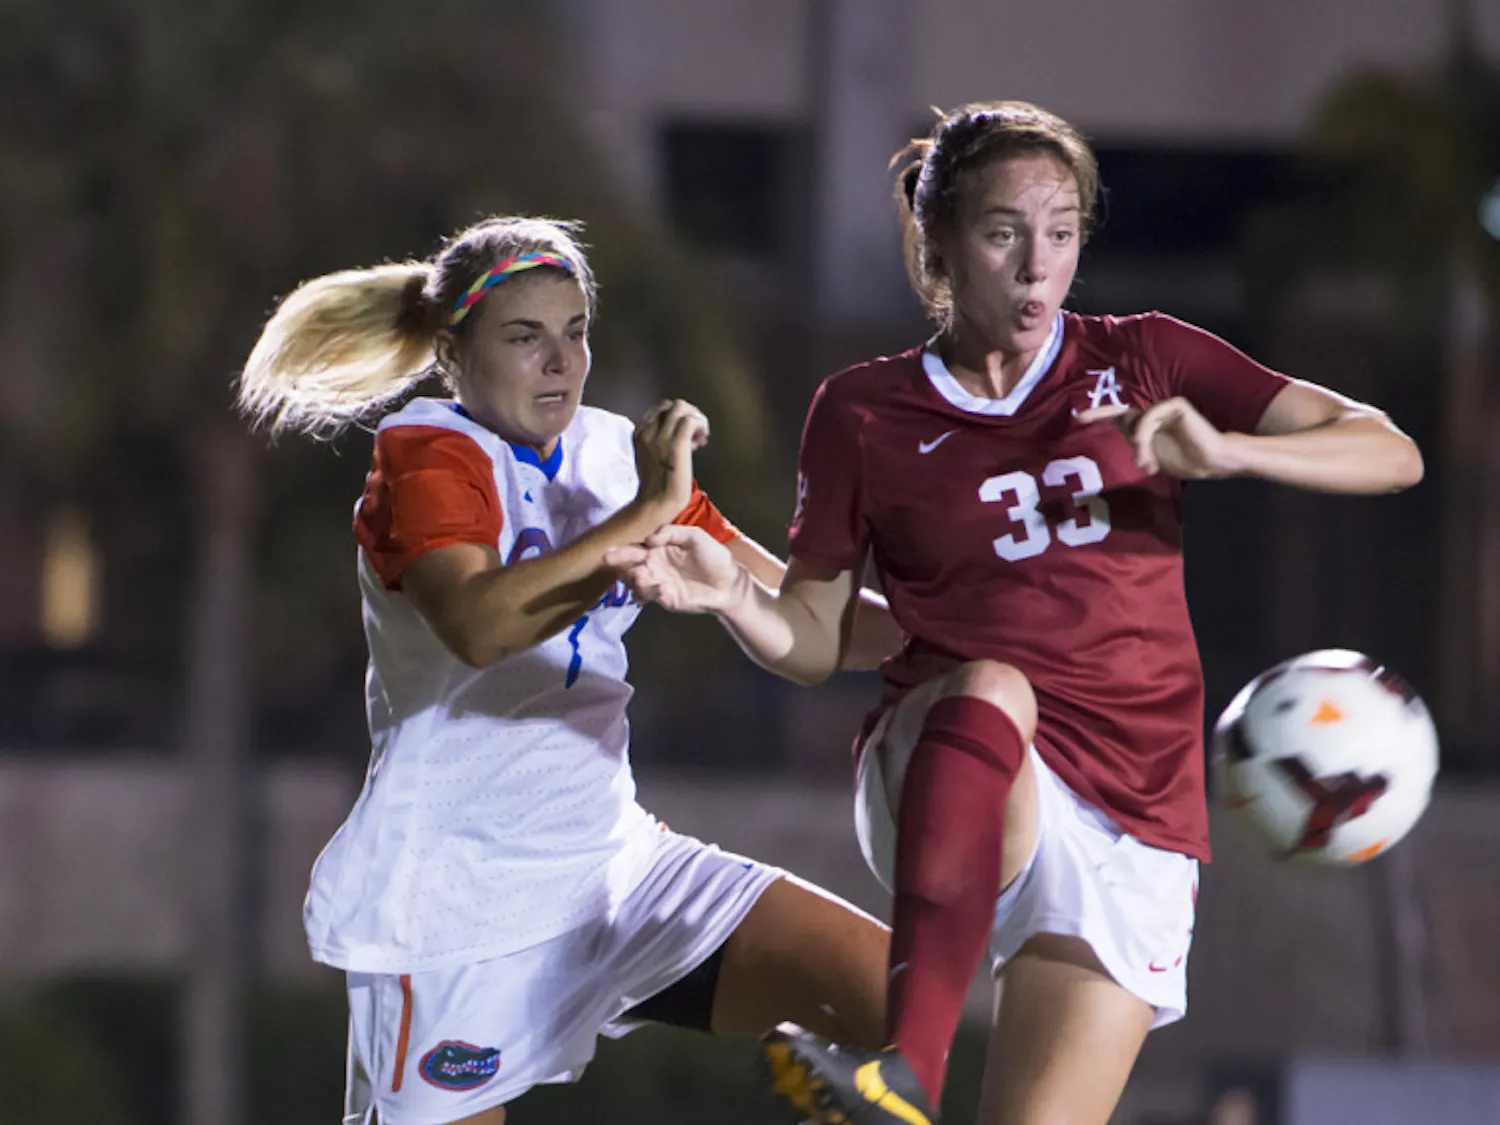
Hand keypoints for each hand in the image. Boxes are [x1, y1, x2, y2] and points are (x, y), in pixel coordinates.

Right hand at [603, 524, 744, 614]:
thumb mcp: (695, 536)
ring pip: (636, 582)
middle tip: (609, 560)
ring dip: (636, 579)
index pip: (635, 548)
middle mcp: (654, 566)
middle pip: (629, 565)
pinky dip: (653, 592)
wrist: (729, 582)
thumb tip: (648, 539)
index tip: (609, 551)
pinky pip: (652, 596)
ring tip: (642, 577)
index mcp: (658, 549)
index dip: (621, 550)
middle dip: (618, 563)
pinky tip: (663, 589)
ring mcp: (658, 583)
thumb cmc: (713, 556)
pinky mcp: (666, 599)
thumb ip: (671, 533)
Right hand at [632, 399, 709, 521]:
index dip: (676, 420)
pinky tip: (702, 442)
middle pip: (671, 405)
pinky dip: (701, 426)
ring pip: (681, 407)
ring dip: (695, 418)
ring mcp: (661, 437)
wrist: (655, 504)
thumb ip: (659, 444)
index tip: (686, 437)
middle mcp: (648, 432)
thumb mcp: (650, 459)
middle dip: (688, 414)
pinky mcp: (676, 444)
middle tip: (696, 434)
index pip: (660, 411)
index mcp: (640, 434)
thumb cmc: (656, 488)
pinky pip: (691, 420)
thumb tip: (682, 436)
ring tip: (700, 437)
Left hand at [1080, 397, 1238, 478]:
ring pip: (1138, 423)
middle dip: (1101, 414)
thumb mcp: (1153, 456)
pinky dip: (1145, 432)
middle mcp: (1152, 415)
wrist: (1211, 462)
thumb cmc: (1185, 461)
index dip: (1100, 417)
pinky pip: (1150, 417)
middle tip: (1081, 417)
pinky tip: (1143, 446)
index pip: (1119, 418)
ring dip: (1139, 447)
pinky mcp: (1175, 405)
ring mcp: (1163, 408)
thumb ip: (1137, 445)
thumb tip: (1123, 436)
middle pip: (1122, 412)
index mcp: (1146, 427)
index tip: (1078, 418)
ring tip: (1145, 465)